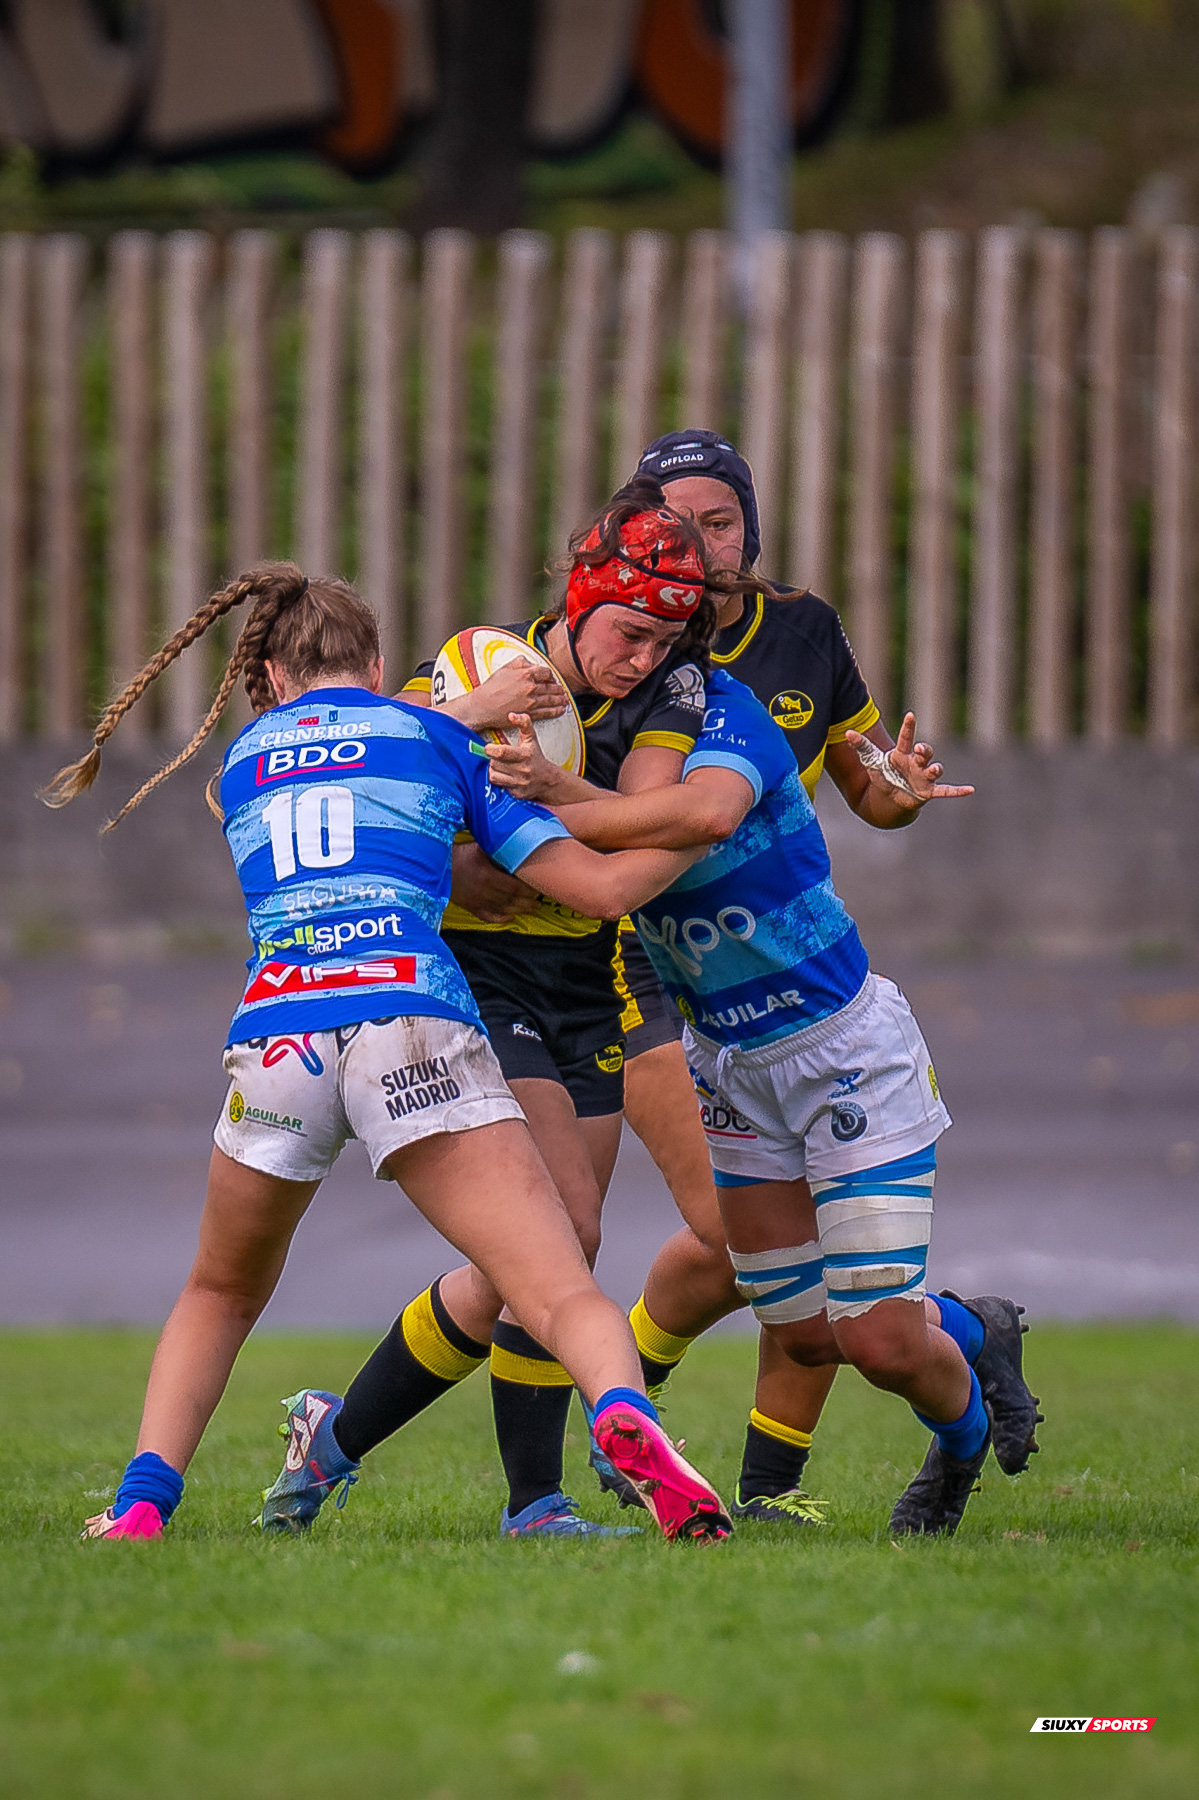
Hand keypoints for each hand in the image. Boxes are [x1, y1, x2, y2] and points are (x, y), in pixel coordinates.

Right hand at [449, 840, 539, 922]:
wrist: (435, 869)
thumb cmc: (457, 855)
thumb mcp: (478, 847)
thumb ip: (496, 847)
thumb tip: (515, 840)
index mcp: (487, 877)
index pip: (514, 887)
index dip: (528, 890)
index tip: (538, 888)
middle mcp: (483, 892)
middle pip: (511, 900)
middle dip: (528, 902)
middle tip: (539, 901)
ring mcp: (476, 901)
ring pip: (502, 910)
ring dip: (519, 911)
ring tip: (532, 909)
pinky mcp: (469, 906)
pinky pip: (487, 916)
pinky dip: (500, 918)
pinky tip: (510, 917)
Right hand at [459, 658, 567, 730]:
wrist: (483, 706)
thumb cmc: (491, 688)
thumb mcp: (504, 669)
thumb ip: (519, 663)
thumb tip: (530, 662)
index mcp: (525, 674)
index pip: (546, 672)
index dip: (550, 676)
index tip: (551, 679)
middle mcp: (531, 687)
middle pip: (551, 687)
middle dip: (558, 689)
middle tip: (563, 690)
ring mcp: (532, 701)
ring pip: (551, 699)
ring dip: (561, 700)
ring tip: (565, 700)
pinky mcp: (530, 713)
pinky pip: (547, 712)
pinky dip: (556, 711)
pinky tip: (561, 710)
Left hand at [485, 713, 567, 801]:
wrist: (547, 779)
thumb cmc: (535, 756)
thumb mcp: (531, 738)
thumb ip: (523, 723)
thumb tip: (511, 715)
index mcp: (525, 755)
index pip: (501, 752)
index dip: (490, 749)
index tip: (489, 747)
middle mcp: (522, 770)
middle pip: (494, 764)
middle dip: (492, 759)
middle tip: (496, 757)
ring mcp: (519, 783)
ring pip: (494, 776)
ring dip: (494, 770)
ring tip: (500, 766)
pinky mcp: (516, 794)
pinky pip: (499, 786)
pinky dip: (499, 780)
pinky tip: (505, 776)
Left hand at [845, 713, 973, 812]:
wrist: (890, 796)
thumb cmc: (883, 774)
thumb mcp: (870, 761)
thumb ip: (861, 746)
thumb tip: (847, 733)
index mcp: (902, 753)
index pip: (906, 737)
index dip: (908, 727)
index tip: (910, 715)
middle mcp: (916, 762)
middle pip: (925, 752)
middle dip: (924, 750)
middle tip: (920, 749)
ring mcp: (925, 776)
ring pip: (934, 769)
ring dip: (935, 769)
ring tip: (935, 769)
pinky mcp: (930, 791)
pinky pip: (946, 791)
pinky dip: (958, 791)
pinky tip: (970, 790)